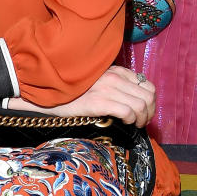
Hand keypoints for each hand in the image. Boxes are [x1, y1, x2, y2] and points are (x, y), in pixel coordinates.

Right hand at [11, 65, 155, 127]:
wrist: (45, 92)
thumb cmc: (69, 90)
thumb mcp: (94, 81)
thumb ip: (112, 84)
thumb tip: (129, 98)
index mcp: (114, 70)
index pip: (146, 84)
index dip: (150, 102)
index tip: (144, 113)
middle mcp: (113, 76)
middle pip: (149, 95)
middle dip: (150, 112)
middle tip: (142, 123)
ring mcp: (107, 88)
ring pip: (142, 104)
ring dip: (142, 118)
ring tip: (134, 125)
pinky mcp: (99, 101)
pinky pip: (128, 111)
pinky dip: (131, 120)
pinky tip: (125, 123)